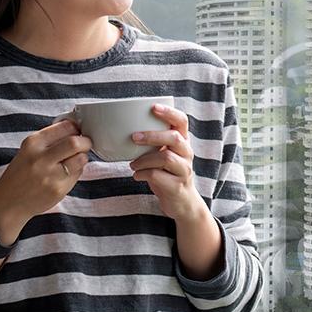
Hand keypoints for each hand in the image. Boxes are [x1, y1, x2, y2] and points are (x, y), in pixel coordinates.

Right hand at [0, 119, 91, 242]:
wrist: (8, 203)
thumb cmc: (20, 174)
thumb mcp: (28, 150)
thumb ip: (49, 139)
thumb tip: (75, 128)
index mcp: (32, 143)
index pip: (64, 127)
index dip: (76, 127)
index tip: (77, 131)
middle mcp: (40, 158)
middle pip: (75, 142)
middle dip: (85, 142)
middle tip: (85, 144)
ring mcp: (50, 175)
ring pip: (81, 158)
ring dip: (82, 157)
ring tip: (75, 159)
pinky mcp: (58, 190)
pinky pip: (78, 174)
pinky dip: (77, 171)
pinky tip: (67, 173)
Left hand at [129, 103, 206, 221]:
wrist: (182, 203)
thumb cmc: (167, 174)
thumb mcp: (163, 155)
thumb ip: (154, 142)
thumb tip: (123, 128)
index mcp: (183, 142)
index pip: (182, 121)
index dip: (169, 113)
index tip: (153, 107)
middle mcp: (187, 154)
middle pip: (174, 138)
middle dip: (152, 135)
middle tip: (134, 137)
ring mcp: (184, 170)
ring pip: (165, 157)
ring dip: (143, 159)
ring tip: (133, 164)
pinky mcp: (177, 186)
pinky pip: (157, 175)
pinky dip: (142, 174)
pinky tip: (137, 176)